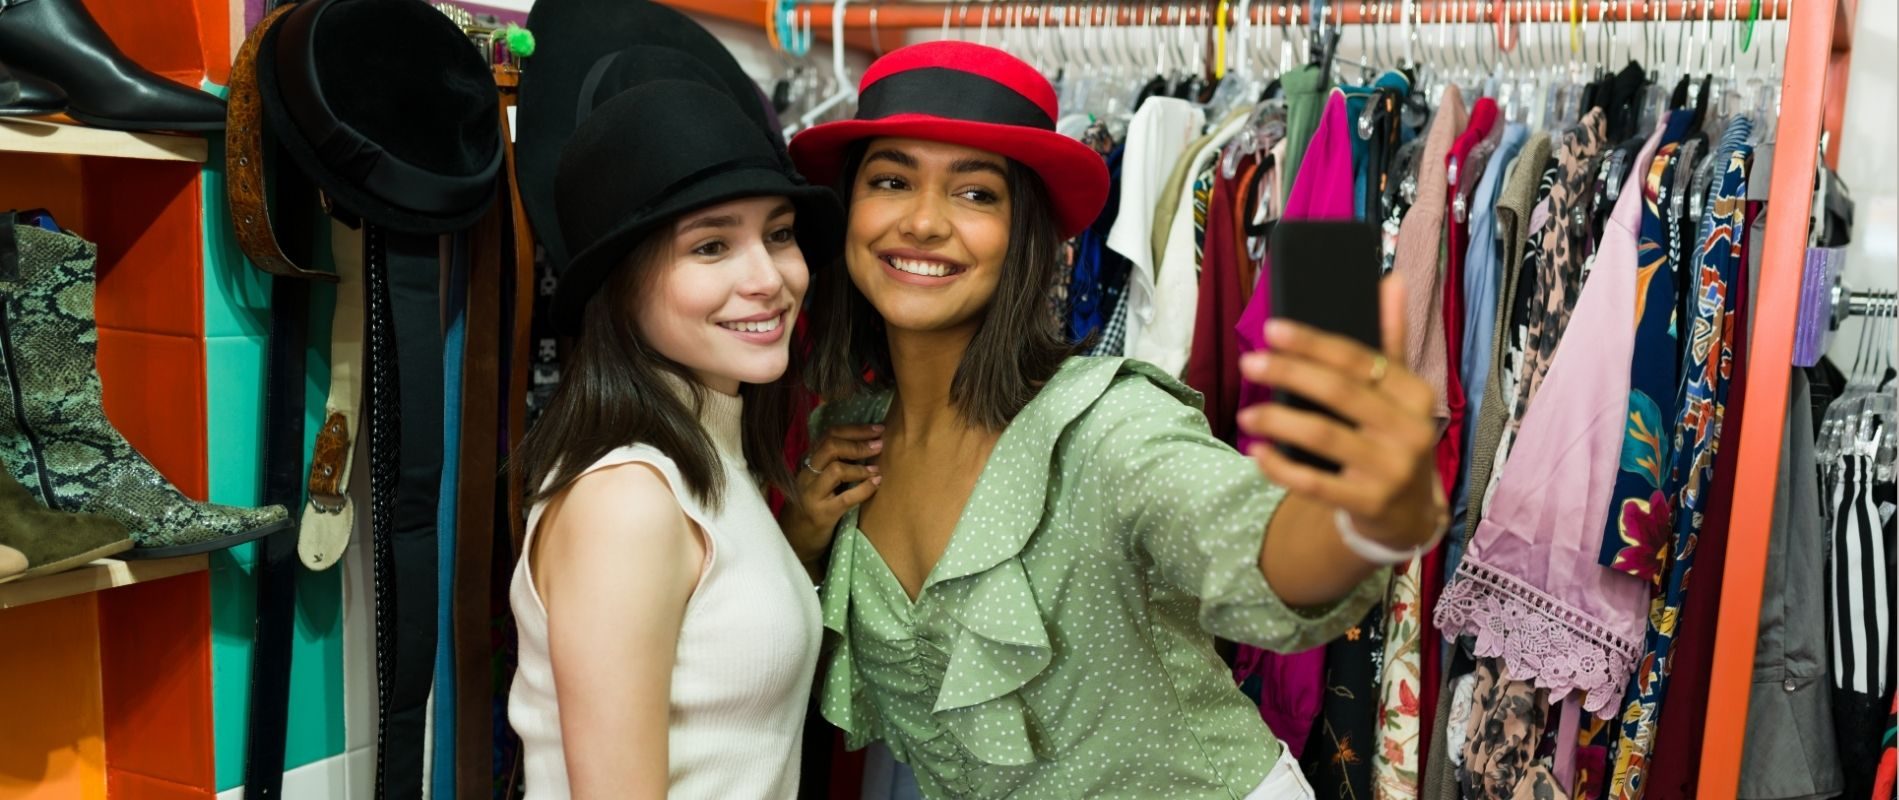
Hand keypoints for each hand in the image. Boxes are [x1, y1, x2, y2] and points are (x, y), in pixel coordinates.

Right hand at [780, 424, 883, 563]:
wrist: (795, 540)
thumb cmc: (812, 507)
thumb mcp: (819, 481)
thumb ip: (834, 463)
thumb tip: (866, 444)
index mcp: (808, 463)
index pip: (829, 435)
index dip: (855, 429)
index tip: (877, 428)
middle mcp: (807, 475)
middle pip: (831, 446)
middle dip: (859, 442)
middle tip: (879, 443)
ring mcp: (812, 495)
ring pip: (836, 469)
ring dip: (861, 467)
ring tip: (877, 468)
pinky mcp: (822, 514)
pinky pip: (846, 498)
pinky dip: (864, 488)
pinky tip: (876, 484)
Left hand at [1236, 274, 1446, 551]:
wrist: (1411, 512)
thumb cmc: (1395, 438)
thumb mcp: (1401, 393)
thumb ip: (1392, 339)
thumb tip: (1391, 279)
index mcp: (1415, 394)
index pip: (1361, 359)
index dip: (1315, 343)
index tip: (1273, 328)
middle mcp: (1410, 430)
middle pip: (1340, 393)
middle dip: (1290, 374)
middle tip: (1249, 362)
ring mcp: (1391, 470)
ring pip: (1325, 437)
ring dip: (1279, 422)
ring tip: (1245, 415)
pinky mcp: (1369, 503)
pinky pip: (1316, 484)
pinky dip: (1281, 468)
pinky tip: (1257, 453)